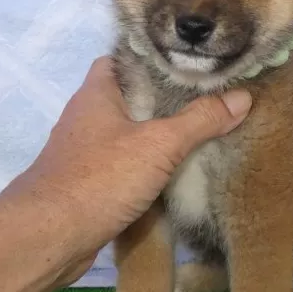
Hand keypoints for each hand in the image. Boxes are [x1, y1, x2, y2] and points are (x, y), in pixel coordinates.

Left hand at [3, 56, 251, 283]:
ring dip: (159, 130)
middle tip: (210, 92)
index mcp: (98, 92)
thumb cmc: (100, 178)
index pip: (127, 56)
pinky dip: (149, 161)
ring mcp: (87, 149)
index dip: (158, 54)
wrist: (50, 237)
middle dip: (168, 95)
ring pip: (130, 129)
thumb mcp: (159, 145)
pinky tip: (178, 166)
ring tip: (202, 126)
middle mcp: (89, 115)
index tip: (193, 57)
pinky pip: (126, 160)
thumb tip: (242, 98)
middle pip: (134, 94)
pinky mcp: (91, 180)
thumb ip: (200, 120)